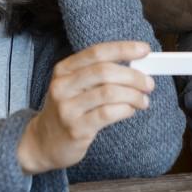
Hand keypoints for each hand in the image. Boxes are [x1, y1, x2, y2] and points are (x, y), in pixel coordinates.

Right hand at [17, 42, 154, 173]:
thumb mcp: (75, 86)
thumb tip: (136, 66)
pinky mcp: (76, 129)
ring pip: (108, 92)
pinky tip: (130, 110)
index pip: (97, 52)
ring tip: (143, 100)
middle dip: (133, 76)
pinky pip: (107, 114)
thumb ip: (99, 75)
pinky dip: (125, 110)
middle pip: (104, 71)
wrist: (42, 143)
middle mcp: (63, 86)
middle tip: (149, 84)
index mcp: (64, 69)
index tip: (145, 50)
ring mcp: (67, 108)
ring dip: (133, 95)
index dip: (123, 49)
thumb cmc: (68, 110)